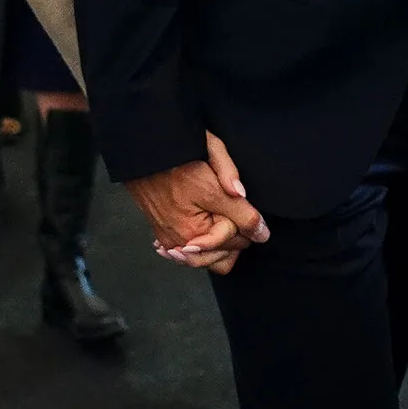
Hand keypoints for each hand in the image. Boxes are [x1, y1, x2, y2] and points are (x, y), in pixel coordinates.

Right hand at [126, 132, 267, 277]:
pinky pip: (190, 252)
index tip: (238, 200)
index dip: (245, 220)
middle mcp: (181, 242)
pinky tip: (205, 222)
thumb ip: (242, 210)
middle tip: (230, 207)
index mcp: (195, 232)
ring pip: (207, 258)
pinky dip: (202, 243)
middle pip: (223, 257)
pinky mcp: (163, 235)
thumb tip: (261, 233)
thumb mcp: (216, 178)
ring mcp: (170, 240)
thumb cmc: (179, 157)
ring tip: (220, 215)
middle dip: (232, 235)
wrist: (146, 149)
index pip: (238, 242)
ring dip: (218, 241)